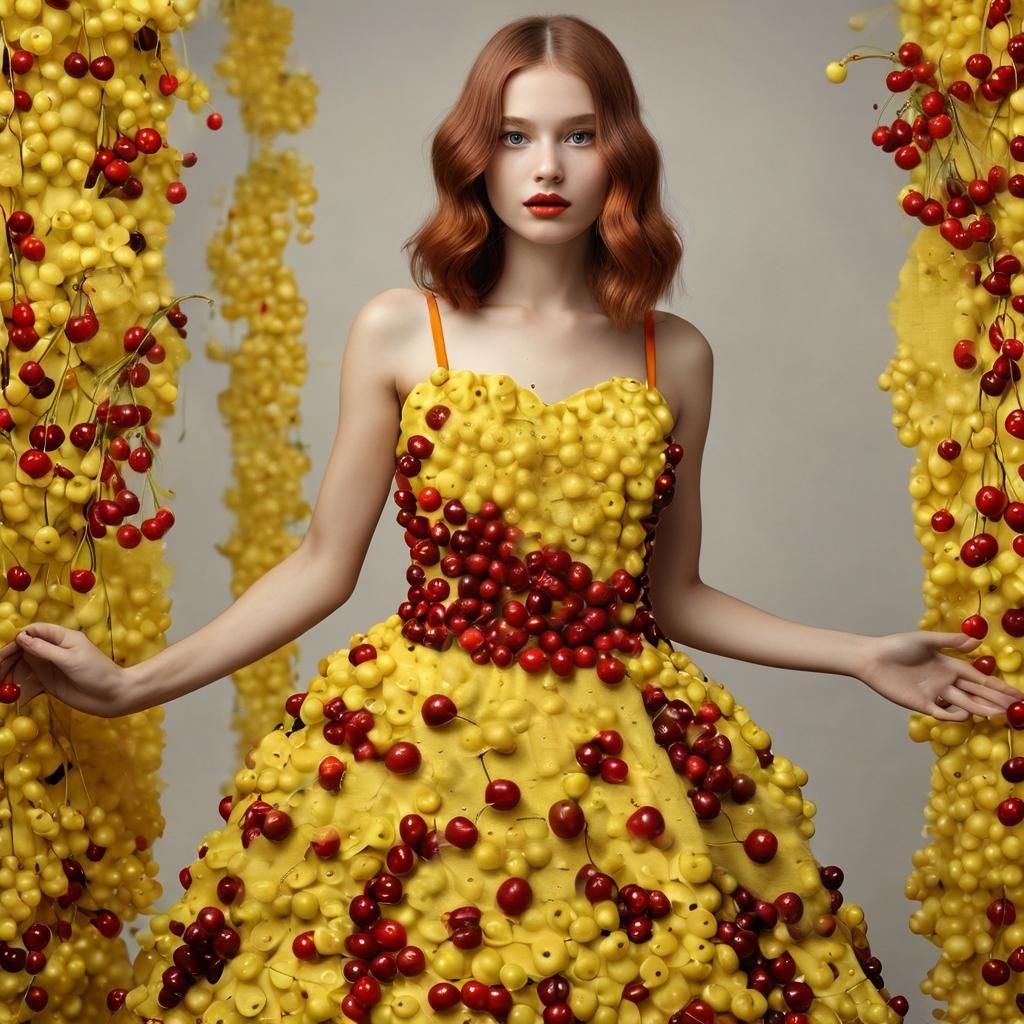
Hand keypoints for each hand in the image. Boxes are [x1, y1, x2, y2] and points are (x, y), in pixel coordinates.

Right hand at [0, 624, 134, 717]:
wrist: (113, 696)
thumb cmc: (97, 672)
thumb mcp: (70, 659)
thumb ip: (44, 649)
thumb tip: (21, 638)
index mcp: (62, 637)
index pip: (34, 631)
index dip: (18, 639)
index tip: (4, 652)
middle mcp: (54, 650)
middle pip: (24, 649)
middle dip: (8, 658)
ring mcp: (51, 666)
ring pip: (24, 666)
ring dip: (10, 673)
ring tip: (0, 683)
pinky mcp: (50, 683)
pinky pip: (29, 681)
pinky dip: (19, 686)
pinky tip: (10, 692)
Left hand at [855, 630, 1020, 719]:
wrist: (871, 658)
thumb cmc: (896, 646)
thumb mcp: (924, 640)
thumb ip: (949, 641)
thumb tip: (976, 639)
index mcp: (949, 665)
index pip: (979, 678)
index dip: (997, 686)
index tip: (1017, 694)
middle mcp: (945, 681)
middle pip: (976, 693)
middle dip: (996, 700)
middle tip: (1017, 708)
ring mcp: (934, 694)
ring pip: (964, 703)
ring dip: (981, 708)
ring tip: (1000, 714)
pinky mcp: (921, 704)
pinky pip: (942, 712)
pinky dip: (955, 715)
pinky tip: (966, 714)